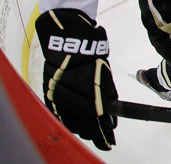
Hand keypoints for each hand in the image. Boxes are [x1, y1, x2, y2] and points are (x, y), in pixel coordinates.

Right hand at [35, 9, 117, 149]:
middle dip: (97, 133)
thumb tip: (110, 112)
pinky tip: (76, 126)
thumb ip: (107, 93)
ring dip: (83, 129)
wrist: (68, 38)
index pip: (99, 119)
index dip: (106, 131)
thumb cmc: (91, 51)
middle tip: (105, 140)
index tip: (112, 138)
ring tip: (92, 134)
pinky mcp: (51, 92)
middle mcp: (74, 96)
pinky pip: (59, 113)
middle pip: (85, 124)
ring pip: (71, 120)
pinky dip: (69, 121)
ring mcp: (61, 95)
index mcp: (91, 91)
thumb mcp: (105, 71)